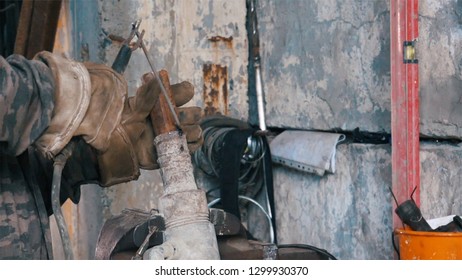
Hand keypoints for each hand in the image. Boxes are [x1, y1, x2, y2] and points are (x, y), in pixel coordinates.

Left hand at [33, 52, 202, 186]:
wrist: (109, 149)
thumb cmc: (118, 123)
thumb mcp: (132, 107)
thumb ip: (147, 94)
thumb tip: (157, 78)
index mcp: (164, 101)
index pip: (185, 91)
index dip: (183, 93)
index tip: (176, 96)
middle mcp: (171, 116)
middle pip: (195, 112)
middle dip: (188, 115)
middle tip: (174, 120)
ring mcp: (173, 134)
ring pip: (195, 130)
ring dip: (189, 131)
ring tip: (176, 133)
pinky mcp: (173, 150)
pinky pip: (192, 147)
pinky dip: (190, 145)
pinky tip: (179, 143)